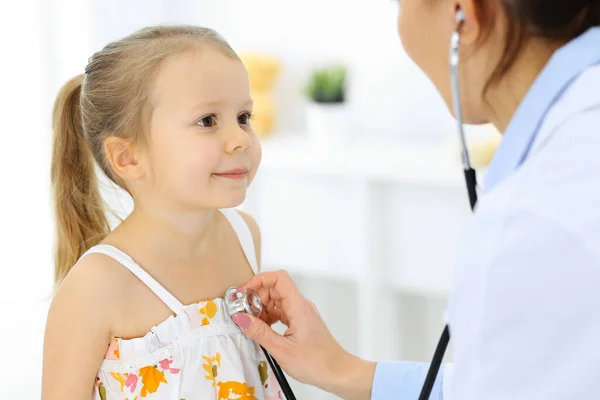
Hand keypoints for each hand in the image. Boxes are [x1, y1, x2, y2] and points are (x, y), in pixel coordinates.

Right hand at [232, 270, 375, 399]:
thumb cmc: (317, 362)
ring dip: (262, 309)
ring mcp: (301, 313)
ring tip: (253, 324)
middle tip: (245, 313)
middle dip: (257, 298)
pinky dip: (269, 317)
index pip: (278, 278)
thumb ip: (259, 332)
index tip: (244, 292)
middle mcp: (301, 305)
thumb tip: (241, 318)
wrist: (337, 372)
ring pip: (277, 300)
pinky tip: (263, 330)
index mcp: (298, 306)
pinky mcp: (301, 322)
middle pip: (275, 288)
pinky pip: (281, 311)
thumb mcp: (282, 349)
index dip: (259, 280)